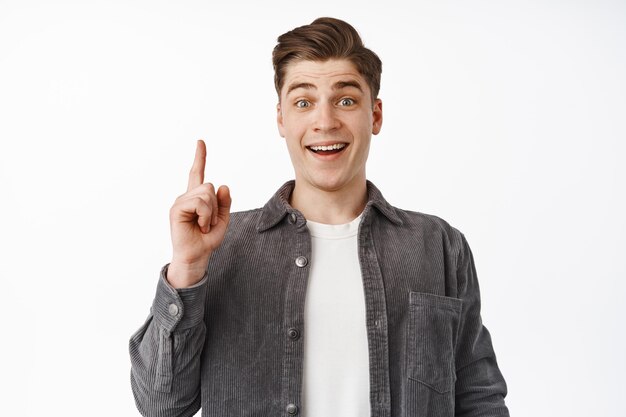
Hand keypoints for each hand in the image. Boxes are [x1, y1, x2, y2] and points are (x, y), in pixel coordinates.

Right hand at [167, 140, 230, 287]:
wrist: (197, 257)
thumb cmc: (207, 240)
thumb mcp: (223, 220)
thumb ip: (225, 203)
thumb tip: (224, 186)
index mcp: (196, 198)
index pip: (197, 173)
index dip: (200, 157)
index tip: (200, 142)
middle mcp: (186, 197)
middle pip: (210, 186)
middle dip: (217, 206)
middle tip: (209, 223)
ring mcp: (180, 202)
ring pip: (207, 193)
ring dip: (212, 213)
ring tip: (204, 225)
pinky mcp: (177, 209)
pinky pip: (200, 203)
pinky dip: (206, 216)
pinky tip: (200, 226)